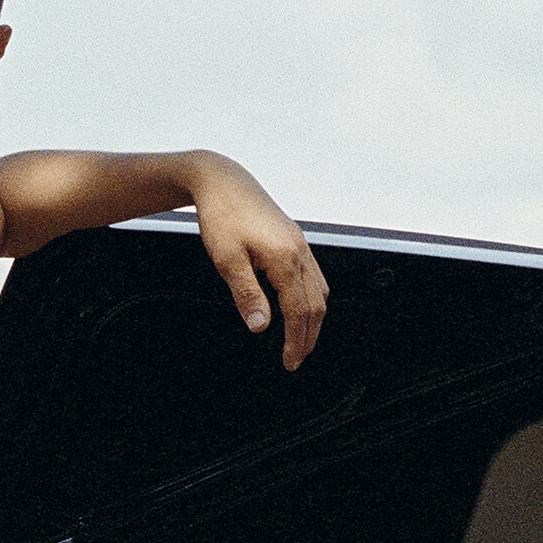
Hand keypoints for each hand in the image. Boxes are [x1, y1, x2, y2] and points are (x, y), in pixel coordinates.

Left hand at [185, 157, 328, 369]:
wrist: (223, 181)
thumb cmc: (222, 216)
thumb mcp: (227, 260)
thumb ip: (247, 295)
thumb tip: (262, 327)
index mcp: (285, 259)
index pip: (298, 311)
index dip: (296, 341)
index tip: (290, 362)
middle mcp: (299, 251)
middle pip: (316, 304)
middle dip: (309, 336)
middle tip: (297, 358)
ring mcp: (300, 244)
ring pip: (320, 290)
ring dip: (313, 318)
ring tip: (301, 338)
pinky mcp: (295, 239)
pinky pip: (314, 275)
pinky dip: (311, 298)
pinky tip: (300, 306)